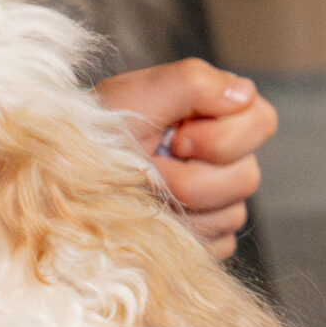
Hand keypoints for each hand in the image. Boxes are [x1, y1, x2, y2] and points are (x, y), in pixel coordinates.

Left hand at [95, 58, 276, 262]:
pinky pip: (217, 243)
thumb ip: (192, 83)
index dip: (222, 137)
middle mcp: (224, 156)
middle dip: (191, 178)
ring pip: (232, 215)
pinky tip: (152, 218)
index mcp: (216, 112)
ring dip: (182, 208)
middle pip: (247, 177)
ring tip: (144, 193)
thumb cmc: (97, 128)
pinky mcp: (206, 237)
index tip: (177, 138)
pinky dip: (182, 235)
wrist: (63, 179)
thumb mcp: (137, 95)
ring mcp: (217, 200)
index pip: (262, 121)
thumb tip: (243, 94)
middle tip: (151, 169)